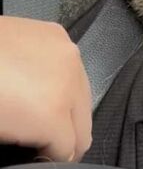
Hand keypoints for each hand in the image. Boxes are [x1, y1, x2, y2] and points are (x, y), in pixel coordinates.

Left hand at [0, 17, 91, 161]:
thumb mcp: (3, 131)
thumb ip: (33, 143)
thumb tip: (44, 146)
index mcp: (52, 112)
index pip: (71, 150)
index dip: (54, 156)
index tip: (42, 154)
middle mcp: (69, 80)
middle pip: (85, 123)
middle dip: (66, 134)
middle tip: (41, 136)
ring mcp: (68, 53)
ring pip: (83, 93)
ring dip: (67, 104)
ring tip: (38, 104)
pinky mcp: (59, 35)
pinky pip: (72, 67)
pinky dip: (60, 77)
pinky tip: (36, 78)